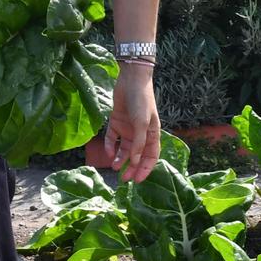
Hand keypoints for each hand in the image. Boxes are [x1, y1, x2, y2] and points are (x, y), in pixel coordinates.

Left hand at [93, 63, 159, 182]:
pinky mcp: (116, 122)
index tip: (138, 181)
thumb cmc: (142, 101)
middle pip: (136, 156)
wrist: (131, 80)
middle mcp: (140, 133)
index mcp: (152, 134)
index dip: (145, 169)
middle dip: (131, 168)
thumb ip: (139, 143)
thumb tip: (135, 161)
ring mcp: (128, 128)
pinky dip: (110, 146)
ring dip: (120, 159)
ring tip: (114, 167)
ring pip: (124, 149)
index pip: (150, 157)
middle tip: (123, 179)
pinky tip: (108, 152)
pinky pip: (112, 138)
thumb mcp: (142, 123)